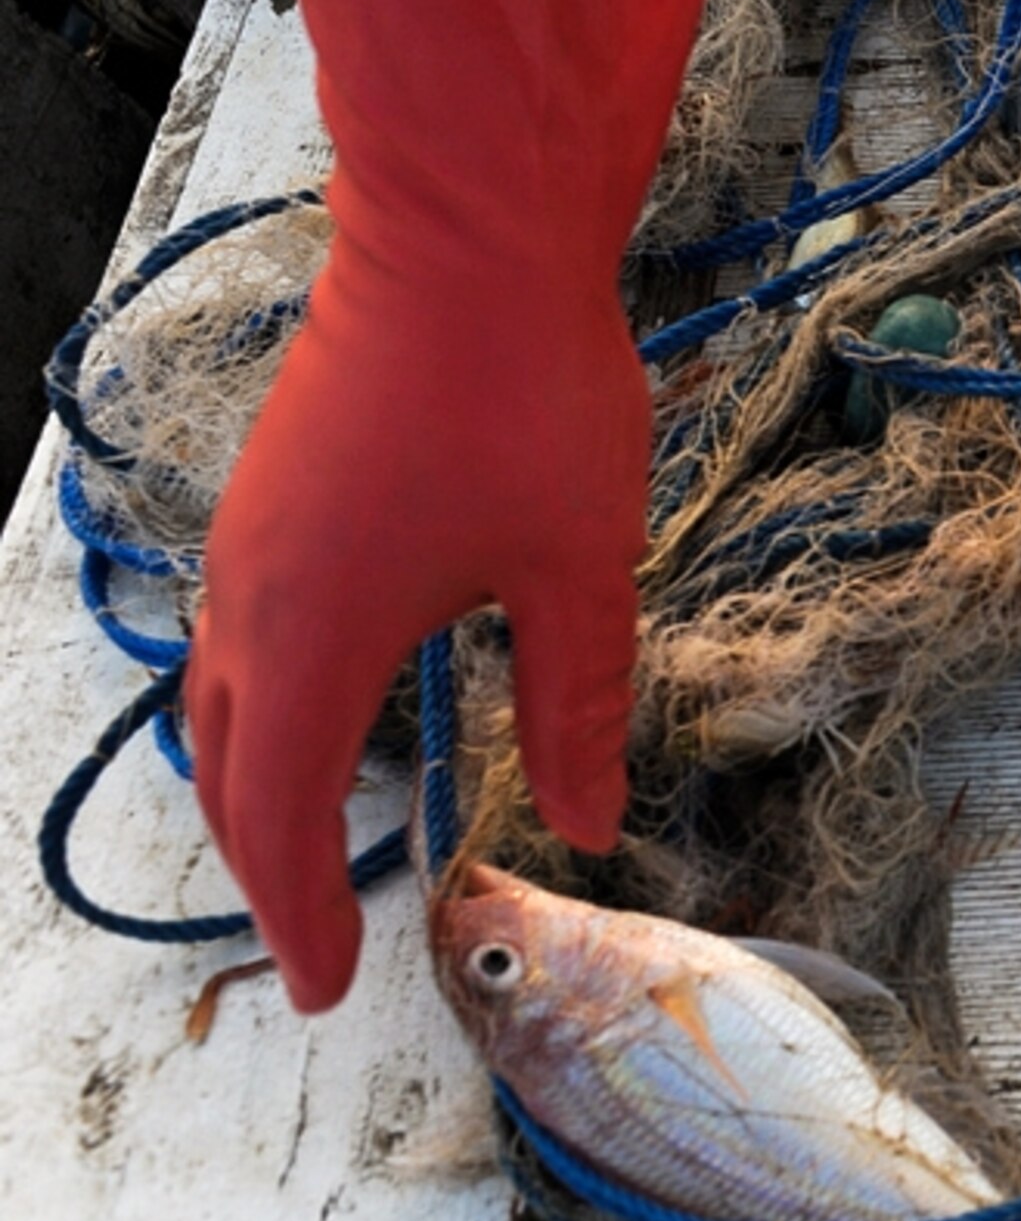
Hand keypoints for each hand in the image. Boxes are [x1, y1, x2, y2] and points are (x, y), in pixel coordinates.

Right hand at [187, 0, 730, 1011]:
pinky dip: (272, 707)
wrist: (464, 231)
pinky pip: (245, 635)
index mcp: (318, 637)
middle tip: (321, 940)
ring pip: (230, 701)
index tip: (331, 989)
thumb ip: (579, 701)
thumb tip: (589, 821)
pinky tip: (339, 705)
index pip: (287, 819)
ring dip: (265, 786)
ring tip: (323, 847)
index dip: (306, 915)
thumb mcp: (582, 564)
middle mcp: (255, 598)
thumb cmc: (529, 392)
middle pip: (236, 773)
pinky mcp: (273, 492)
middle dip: (273, 869)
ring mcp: (251, 539)